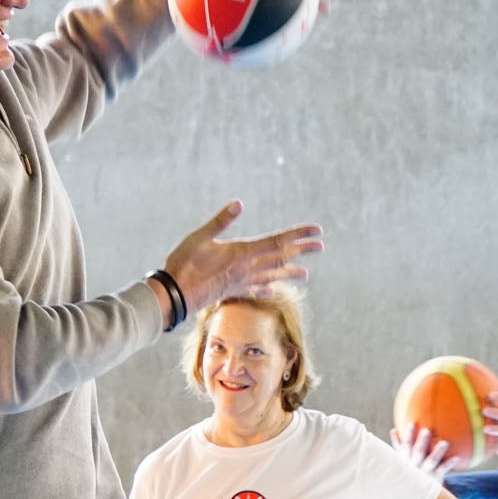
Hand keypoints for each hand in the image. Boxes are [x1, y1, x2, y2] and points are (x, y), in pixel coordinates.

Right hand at [162, 201, 323, 314]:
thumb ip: (220, 221)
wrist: (177, 295)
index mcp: (243, 252)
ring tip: (305, 274)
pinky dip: (267, 287)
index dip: (298, 234)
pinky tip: (273, 289)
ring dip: (290, 272)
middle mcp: (248, 268)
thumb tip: (238, 203)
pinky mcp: (233, 290)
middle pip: (281, 258)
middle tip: (320, 246)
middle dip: (302, 251)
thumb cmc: (185, 263)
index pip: (277, 241)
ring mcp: (242, 281)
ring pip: (272, 275)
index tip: (316, 231)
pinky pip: (256, 288)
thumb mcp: (200, 237)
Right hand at [391, 425, 453, 477]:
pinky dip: (448, 464)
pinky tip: (457, 457)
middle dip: (421, 441)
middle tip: (426, 430)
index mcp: (405, 461)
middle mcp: (414, 467)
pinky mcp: (434, 480)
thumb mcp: (400, 464)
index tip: (409, 424)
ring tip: (444, 442)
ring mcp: (424, 473)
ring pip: (431, 461)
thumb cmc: (408, 477)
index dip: (405, 436)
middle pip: (417, 452)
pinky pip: (442, 470)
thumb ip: (398, 447)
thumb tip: (394, 430)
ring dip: (437, 451)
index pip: (404, 447)